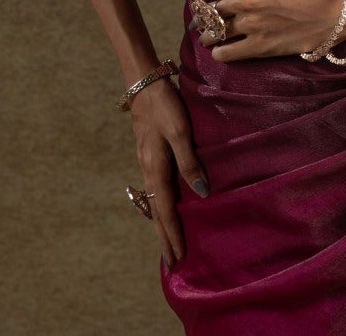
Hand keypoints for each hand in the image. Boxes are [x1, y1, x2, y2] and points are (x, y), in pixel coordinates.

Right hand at [129, 78, 208, 268]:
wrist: (144, 85)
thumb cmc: (166, 107)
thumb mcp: (180, 132)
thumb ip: (189, 161)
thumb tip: (201, 191)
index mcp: (156, 169)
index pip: (165, 211)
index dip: (172, 234)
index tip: (178, 257)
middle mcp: (148, 170)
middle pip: (156, 212)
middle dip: (164, 237)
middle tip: (171, 262)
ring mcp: (146, 162)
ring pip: (154, 201)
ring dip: (161, 223)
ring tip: (168, 241)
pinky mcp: (148, 154)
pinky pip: (154, 189)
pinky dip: (159, 205)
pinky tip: (164, 205)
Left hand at [190, 0, 345, 60]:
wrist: (331, 10)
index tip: (199, 1)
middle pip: (208, 12)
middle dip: (203, 18)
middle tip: (203, 22)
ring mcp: (250, 24)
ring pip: (214, 33)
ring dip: (207, 36)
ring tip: (208, 38)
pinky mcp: (259, 46)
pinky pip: (226, 53)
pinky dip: (219, 53)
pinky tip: (220, 51)